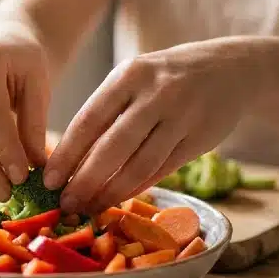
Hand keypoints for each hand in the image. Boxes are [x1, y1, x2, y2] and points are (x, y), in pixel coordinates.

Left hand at [43, 40, 259, 214]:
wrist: (231, 69)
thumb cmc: (167, 78)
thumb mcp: (136, 79)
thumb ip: (108, 112)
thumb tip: (70, 160)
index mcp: (129, 75)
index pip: (89, 120)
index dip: (66, 154)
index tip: (48, 180)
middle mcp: (155, 94)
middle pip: (112, 147)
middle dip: (85, 181)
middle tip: (65, 203)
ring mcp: (181, 117)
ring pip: (139, 164)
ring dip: (111, 192)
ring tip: (90, 208)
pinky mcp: (200, 139)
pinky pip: (162, 170)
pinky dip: (138, 187)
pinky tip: (119, 199)